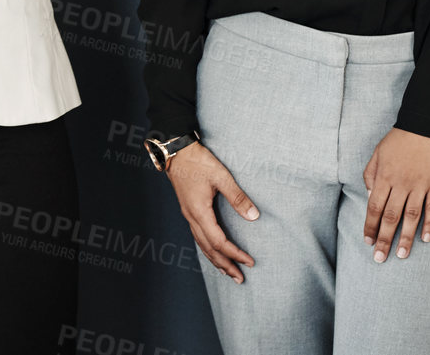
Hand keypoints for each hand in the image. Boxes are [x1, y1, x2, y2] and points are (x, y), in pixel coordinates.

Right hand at [163, 142, 258, 282]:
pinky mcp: (188, 210)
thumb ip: (237, 197)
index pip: (219, 241)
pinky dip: (207, 248)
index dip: (235, 254)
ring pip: (201, 244)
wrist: (175, 150)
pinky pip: (198, 236)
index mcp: (199, 212)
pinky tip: (213, 251)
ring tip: (228, 272)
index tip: (250, 262)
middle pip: (209, 248)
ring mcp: (188, 214)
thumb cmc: (198, 161)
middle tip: (240, 279)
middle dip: (225, 265)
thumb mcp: (221, 176)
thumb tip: (254, 216)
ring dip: (215, 260)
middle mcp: (192, 217)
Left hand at [362, 127, 429, 261]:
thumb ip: (371, 175)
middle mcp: (400, 184)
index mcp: (383, 177)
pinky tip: (425, 239)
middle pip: (391, 216)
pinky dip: (429, 224)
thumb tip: (370, 197)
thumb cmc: (399, 140)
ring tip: (401, 255)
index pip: (374, 207)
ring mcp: (419, 186)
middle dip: (384, 239)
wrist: (426, 126)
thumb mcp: (377, 154)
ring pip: (411, 217)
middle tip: (379, 258)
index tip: (367, 242)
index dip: (370, 226)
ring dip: (405, 238)